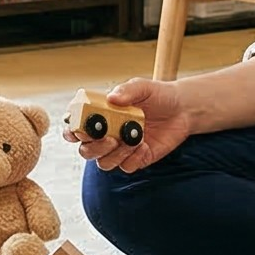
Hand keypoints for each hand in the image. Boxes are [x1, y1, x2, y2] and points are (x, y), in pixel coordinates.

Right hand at [60, 77, 193, 173]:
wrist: (183, 109)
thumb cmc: (158, 95)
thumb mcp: (143, 87)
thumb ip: (128, 91)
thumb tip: (112, 98)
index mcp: (100, 116)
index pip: (75, 127)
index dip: (71, 131)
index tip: (77, 130)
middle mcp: (106, 134)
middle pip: (86, 150)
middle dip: (93, 147)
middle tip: (109, 138)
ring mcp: (120, 148)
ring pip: (103, 162)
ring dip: (114, 155)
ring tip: (132, 141)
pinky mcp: (136, 159)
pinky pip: (126, 167)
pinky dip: (133, 159)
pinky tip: (144, 146)